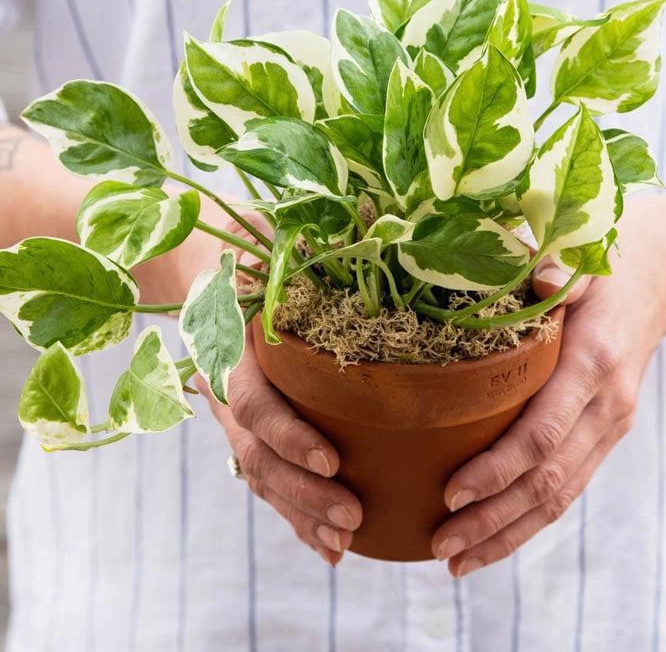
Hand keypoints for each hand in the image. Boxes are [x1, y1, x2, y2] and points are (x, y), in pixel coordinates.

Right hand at [196, 214, 362, 565]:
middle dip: (302, 490)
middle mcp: (223, 384)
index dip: (288, 433)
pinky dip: (292, 511)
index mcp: (227, 343)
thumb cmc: (240, 241)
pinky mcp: (244, 423)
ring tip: (345, 541)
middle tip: (353, 516)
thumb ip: (302, 240)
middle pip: (256, 452)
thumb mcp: (264, 233)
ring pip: (259, 473)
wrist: (194, 263)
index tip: (333, 458)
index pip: (252, 400)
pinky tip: (326, 543)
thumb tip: (372, 221)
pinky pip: (264, 474)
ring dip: (299, 510)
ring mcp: (230, 409)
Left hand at [431, 197, 665, 575]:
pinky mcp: (603, 434)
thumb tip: (539, 279)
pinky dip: (530, 520)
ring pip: (559, 497)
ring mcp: (609, 426)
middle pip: (547, 481)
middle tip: (439, 545)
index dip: (497, 469)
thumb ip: (562, 271)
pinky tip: (494, 538)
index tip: (450, 494)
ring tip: (455, 561)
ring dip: (508, 533)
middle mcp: (605, 406)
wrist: (660, 277)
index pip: (542, 434)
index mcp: (592, 364)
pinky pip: (568, 488)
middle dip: (492, 519)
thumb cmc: (604, 264)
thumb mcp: (581, 256)